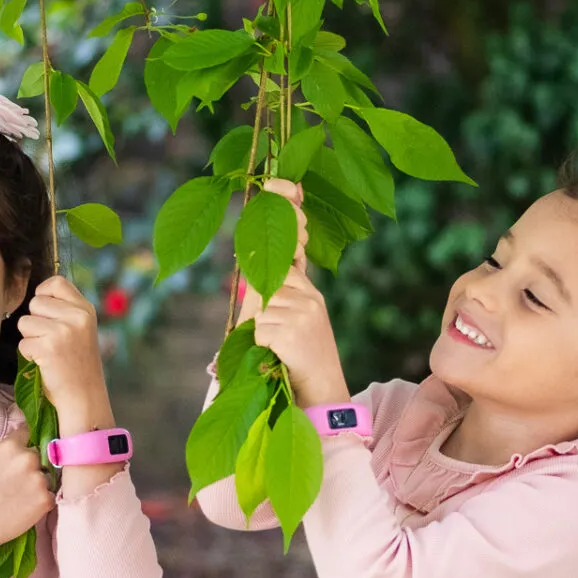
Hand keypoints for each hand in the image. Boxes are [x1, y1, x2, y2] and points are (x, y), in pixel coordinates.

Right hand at [0, 436, 56, 554]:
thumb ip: (7, 454)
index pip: (26, 432)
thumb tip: (22, 448)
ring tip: (19, 499)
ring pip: (46, 476)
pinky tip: (25, 509)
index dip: (23, 444)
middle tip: (17, 484)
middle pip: (39, 456)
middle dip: (32, 466)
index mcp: (10, 446)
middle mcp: (27, 458)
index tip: (21, 454)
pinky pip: (50, 496)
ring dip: (38, 485)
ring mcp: (39, 479)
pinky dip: (41, 502)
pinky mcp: (46, 499)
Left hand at [16, 274, 111, 428]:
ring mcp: (64, 331)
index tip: (46, 313)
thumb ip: (65, 309)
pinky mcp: (49, 348)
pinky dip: (29, 355)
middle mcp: (77, 316)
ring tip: (48, 352)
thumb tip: (38, 292)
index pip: (56, 282)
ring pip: (25, 322)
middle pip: (35, 302)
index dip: (44, 294)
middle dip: (35, 321)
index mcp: (86, 309)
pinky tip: (45, 363)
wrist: (84, 397)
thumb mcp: (81, 329)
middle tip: (50, 340)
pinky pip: (23, 343)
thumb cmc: (77, 364)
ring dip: (30, 339)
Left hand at [242, 180, 348, 407]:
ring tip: (281, 349)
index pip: (294, 243)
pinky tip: (280, 356)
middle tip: (279, 330)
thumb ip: (273, 295)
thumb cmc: (294, 358)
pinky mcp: (295, 328)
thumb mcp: (285, 321)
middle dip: (263, 304)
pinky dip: (262, 345)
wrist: (321, 394)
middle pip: (266, 279)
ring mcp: (305, 309)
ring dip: (262, 331)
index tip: (281, 183)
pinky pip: (260, 327)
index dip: (286, 211)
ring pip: (260, 307)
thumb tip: (255, 276)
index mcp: (306, 290)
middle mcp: (309, 294)